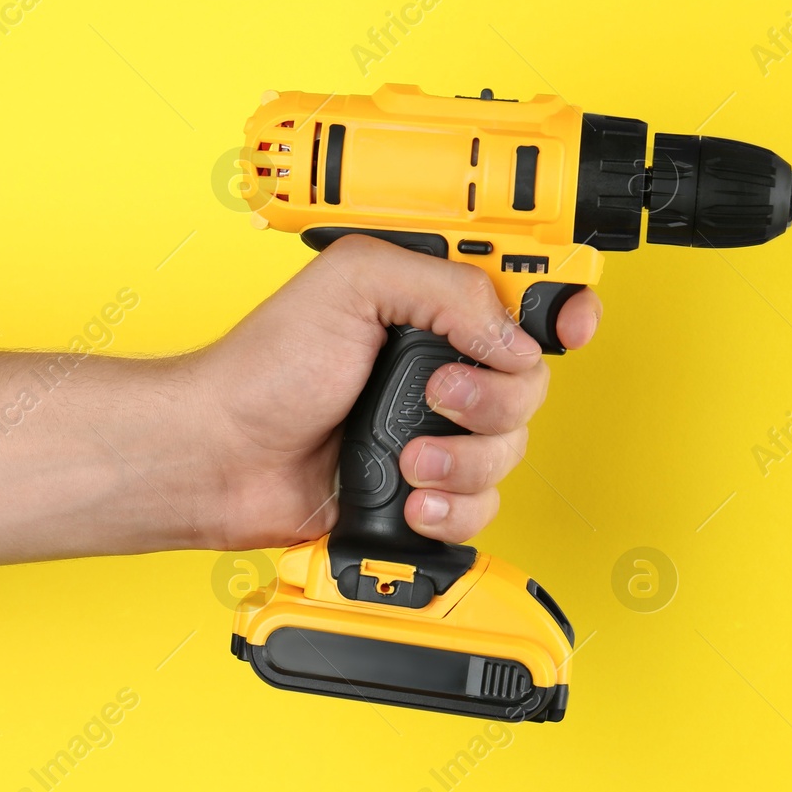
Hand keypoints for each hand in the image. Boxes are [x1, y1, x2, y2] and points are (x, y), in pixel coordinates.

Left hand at [189, 235, 601, 550]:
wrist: (223, 458)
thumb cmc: (264, 370)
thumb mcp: (353, 282)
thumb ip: (444, 288)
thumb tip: (509, 336)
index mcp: (431, 305)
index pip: (525, 298)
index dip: (562, 309)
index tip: (568, 327)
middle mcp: (442, 365)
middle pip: (531, 383)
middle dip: (492, 399)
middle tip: (436, 396)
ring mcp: (437, 430)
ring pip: (512, 450)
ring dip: (463, 460)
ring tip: (408, 457)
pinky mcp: (428, 490)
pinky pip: (484, 507)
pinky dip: (451, 509)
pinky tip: (410, 497)